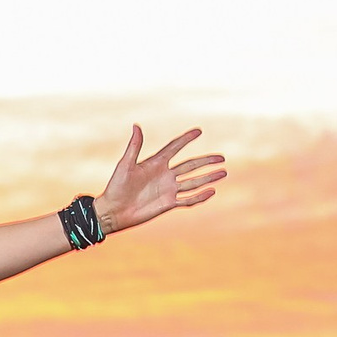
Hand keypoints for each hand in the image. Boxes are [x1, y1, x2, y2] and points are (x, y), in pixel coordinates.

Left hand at [91, 126, 226, 235]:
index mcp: (155, 163)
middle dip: (206, 161)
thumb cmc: (116, 187)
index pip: (175, 148)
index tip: (198, 131)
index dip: (186, 139)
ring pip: (193, 181)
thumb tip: (137, 126)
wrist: (113, 211)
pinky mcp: (168, 203)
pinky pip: (187, 199)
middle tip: (221, 157)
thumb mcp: (125, 165)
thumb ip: (134, 146)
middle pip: (190, 165)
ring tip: (223, 172)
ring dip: (208, 177)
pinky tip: (211, 191)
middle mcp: (165, 175)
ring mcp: (168, 189)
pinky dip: (200, 196)